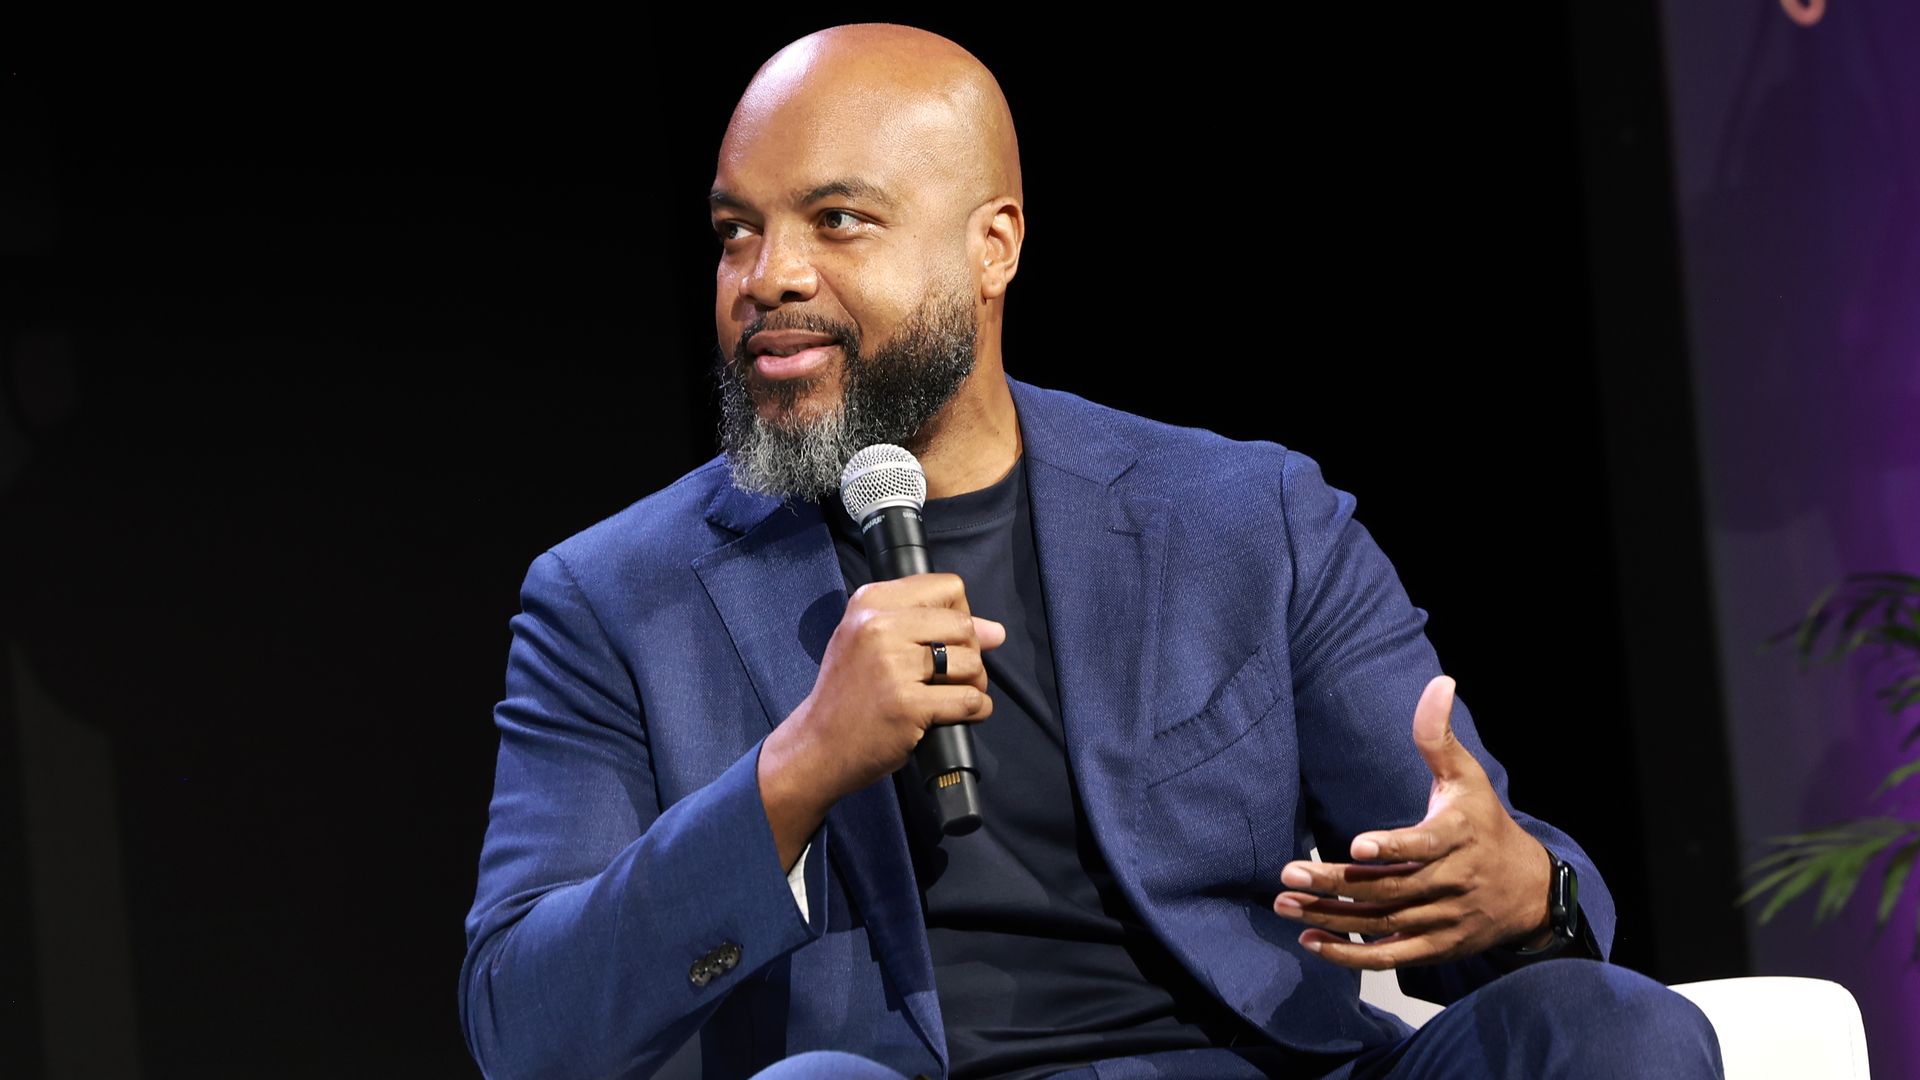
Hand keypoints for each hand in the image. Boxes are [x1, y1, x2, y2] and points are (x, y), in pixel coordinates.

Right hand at [758, 574, 1005, 866]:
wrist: (816, 746)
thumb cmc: (848, 694)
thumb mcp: (870, 642)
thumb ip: (928, 626)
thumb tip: (997, 631)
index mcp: (870, 602)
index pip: (947, 587)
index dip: (958, 614)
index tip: (945, 640)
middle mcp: (879, 626)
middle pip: (964, 625)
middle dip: (970, 653)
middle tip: (950, 675)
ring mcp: (893, 666)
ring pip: (971, 662)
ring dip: (974, 684)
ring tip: (951, 696)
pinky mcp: (908, 705)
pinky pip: (970, 700)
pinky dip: (976, 711)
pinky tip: (958, 716)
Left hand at [1270, 675, 1553, 969]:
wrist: (1528, 890)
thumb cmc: (1484, 822)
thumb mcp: (1467, 777)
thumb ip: (1439, 736)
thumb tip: (1440, 681)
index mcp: (1459, 836)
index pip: (1425, 844)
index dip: (1393, 847)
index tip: (1358, 846)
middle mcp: (1452, 881)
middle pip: (1389, 888)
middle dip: (1336, 884)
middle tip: (1289, 876)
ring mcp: (1444, 919)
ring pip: (1382, 922)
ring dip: (1331, 917)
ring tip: (1285, 905)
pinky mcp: (1436, 947)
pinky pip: (1390, 956)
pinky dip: (1350, 954)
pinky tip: (1311, 942)